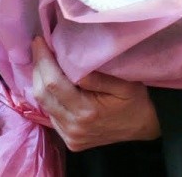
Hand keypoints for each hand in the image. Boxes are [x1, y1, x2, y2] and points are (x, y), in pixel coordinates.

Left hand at [32, 37, 159, 151]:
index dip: (42, 60)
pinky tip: (52, 82)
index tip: (39, 40)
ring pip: (43, 105)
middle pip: (41, 94)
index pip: (52, 83)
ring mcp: (71, 137)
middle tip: (39, 47)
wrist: (144, 126)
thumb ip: (97, 77)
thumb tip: (71, 63)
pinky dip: (48, 96)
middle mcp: (74, 127)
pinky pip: (50, 115)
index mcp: (86, 111)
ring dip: (39, 81)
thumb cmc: (135, 100)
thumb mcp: (122, 83)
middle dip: (37, 67)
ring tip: (44, 61)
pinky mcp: (70, 141)